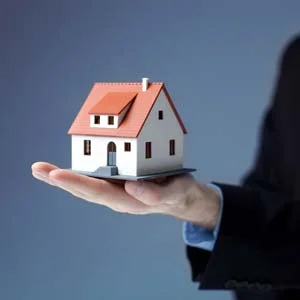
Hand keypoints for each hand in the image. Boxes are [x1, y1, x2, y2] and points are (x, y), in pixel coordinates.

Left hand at [31, 162, 219, 227]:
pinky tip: (66, 169)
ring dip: (63, 176)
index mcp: (128, 200)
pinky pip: (95, 176)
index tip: (55, 175)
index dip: (76, 183)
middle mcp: (117, 196)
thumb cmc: (178, 194)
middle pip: (84, 189)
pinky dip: (78, 172)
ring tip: (41, 169)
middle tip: (38, 169)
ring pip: (86, 183)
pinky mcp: (119, 181)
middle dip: (60, 180)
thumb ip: (155, 193)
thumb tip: (131, 187)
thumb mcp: (174, 192)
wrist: (181, 196)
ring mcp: (116, 189)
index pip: (97, 192)